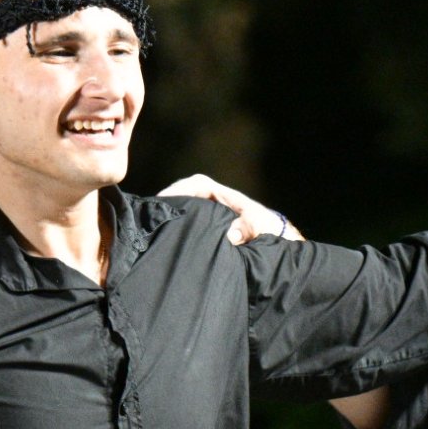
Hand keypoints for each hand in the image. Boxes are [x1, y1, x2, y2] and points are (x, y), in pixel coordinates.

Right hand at [157, 174, 303, 244]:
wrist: (276, 243)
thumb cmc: (268, 231)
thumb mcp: (260, 229)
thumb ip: (247, 229)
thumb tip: (230, 235)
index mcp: (224, 197)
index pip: (198, 184)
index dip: (180, 189)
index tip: (165, 199)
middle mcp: (215, 202)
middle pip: (186, 195)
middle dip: (169, 201)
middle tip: (150, 214)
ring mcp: (210, 215)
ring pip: (186, 209)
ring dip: (172, 214)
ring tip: (153, 226)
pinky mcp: (208, 228)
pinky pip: (189, 222)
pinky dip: (178, 226)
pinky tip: (167, 238)